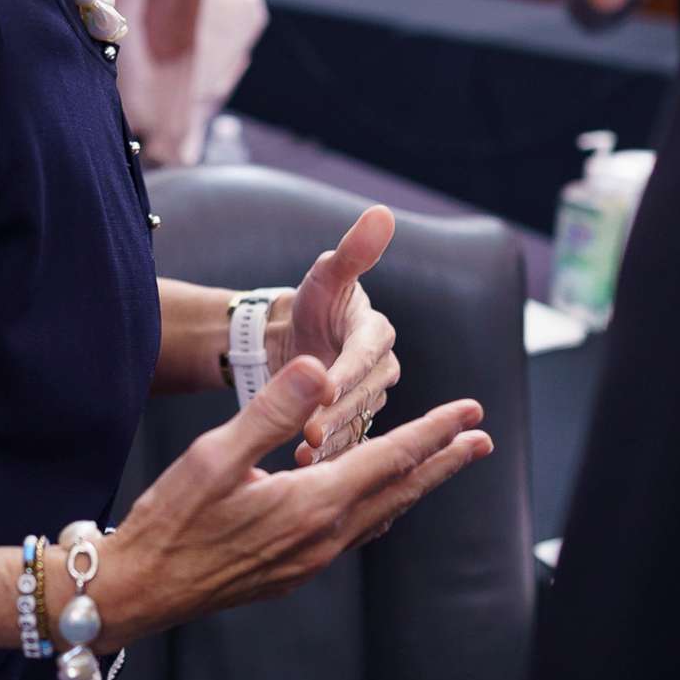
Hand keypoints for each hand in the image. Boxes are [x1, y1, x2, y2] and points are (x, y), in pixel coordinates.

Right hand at [97, 358, 490, 650]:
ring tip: (438, 467)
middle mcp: (322, 538)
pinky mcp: (291, 572)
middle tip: (482, 441)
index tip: (471, 413)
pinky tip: (372, 504)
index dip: (434, 433)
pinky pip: (353, 535)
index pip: (389, 459)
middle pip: (399, 492)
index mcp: (311, 505)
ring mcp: (309, 560)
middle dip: (443, 463)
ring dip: (414, 487)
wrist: (140, 589)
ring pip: (379, 516)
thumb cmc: (171, 520)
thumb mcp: (215, 454)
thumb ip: (272, 411)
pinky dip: (377, 509)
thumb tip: (320, 369)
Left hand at [268, 206, 400, 463]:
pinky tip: (303, 467)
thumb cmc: (313, 302)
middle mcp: (383, 367)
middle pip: (363, 394)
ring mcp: (371, 397)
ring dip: (333, 441)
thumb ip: (353, 250)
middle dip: (337, 414)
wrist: (296, 338)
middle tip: (310, 433)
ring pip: (356, 422)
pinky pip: (346, 441)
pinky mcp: (357, 422)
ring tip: (306, 455)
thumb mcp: (326, 274)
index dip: (348, 371)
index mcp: (377, 331)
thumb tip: (381, 213)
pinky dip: (327, 455)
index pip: (366, 353)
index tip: (327, 387)